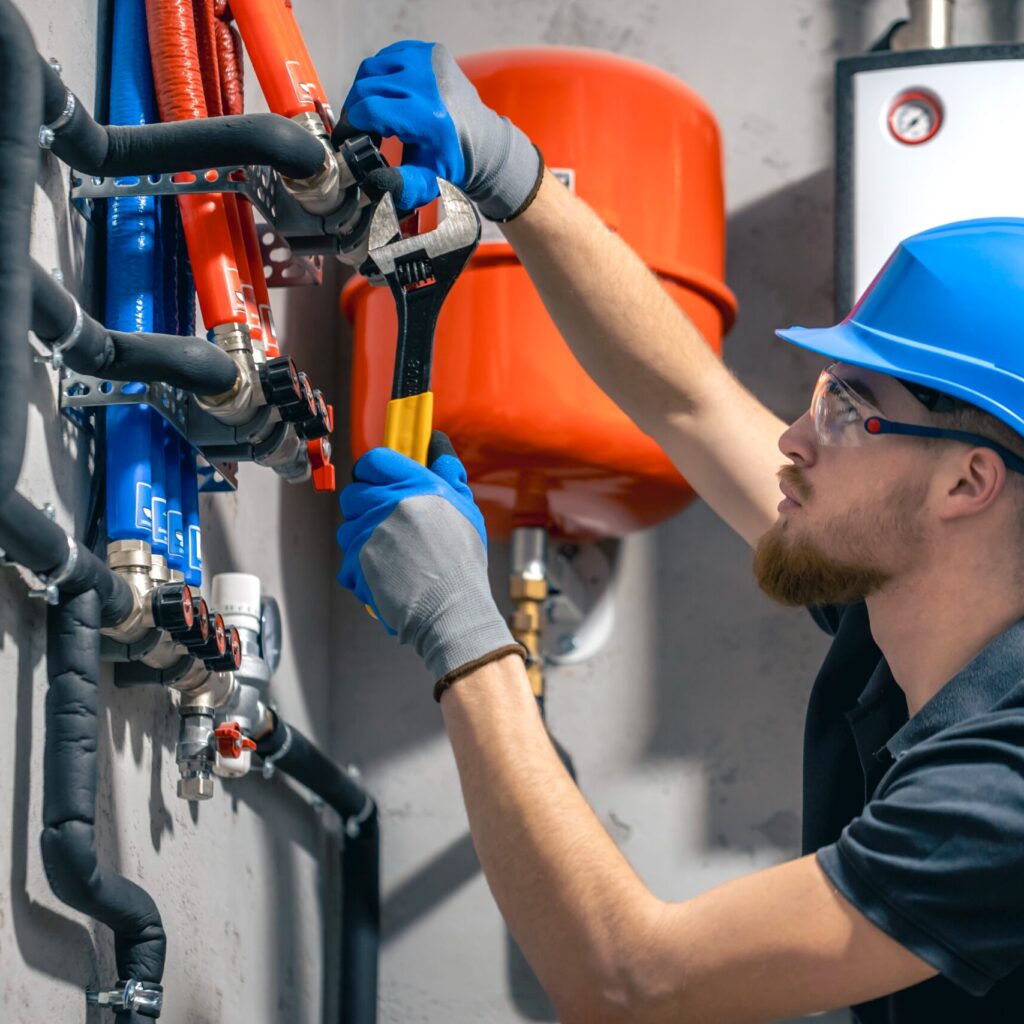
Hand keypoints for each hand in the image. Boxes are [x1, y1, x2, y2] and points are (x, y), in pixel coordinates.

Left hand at [337, 433, 521, 687]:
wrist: (452, 609)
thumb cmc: (462, 563)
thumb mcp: (464, 508)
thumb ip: (448, 473)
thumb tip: (438, 446)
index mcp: (416, 486)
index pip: (374, 460)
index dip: (372, 469)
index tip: (377, 478)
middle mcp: (388, 505)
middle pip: (353, 493)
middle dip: (365, 506)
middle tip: (386, 522)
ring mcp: (369, 535)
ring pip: (346, 527)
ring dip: (361, 538)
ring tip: (389, 554)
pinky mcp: (356, 563)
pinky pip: (346, 560)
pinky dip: (360, 569)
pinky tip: (384, 575)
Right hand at [342, 40, 540, 218]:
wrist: (481, 140)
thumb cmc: (452, 160)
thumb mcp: (428, 181)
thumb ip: (401, 186)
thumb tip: (373, 182)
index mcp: (427, 115)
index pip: (370, 110)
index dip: (350, 125)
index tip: (346, 138)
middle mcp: (426, 82)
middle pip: (366, 88)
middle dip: (354, 110)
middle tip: (358, 130)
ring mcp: (427, 61)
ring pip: (371, 69)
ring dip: (363, 91)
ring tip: (370, 114)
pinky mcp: (427, 50)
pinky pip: (386, 57)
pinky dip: (379, 76)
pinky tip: (385, 95)